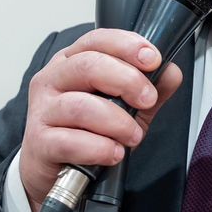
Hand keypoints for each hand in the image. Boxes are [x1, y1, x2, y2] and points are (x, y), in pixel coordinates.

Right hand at [20, 29, 183, 211]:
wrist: (56, 171)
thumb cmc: (88, 132)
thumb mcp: (126, 107)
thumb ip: (150, 89)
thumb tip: (172, 72)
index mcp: (72, 62)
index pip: (97, 40)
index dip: (127, 45)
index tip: (153, 59)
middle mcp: (52, 80)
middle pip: (88, 66)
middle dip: (127, 81)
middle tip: (147, 100)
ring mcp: (42, 110)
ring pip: (80, 106)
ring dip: (117, 122)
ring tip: (133, 136)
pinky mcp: (39, 142)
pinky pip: (70, 141)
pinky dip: (99, 148)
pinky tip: (114, 153)